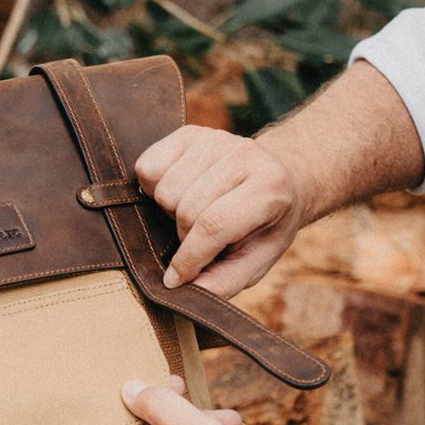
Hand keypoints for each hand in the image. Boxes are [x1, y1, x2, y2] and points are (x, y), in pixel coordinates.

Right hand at [135, 125, 305, 299]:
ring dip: (170, 211)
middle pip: (184, 208)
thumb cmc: (263, 225)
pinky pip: (147, 168)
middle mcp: (245, 154)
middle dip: (184, 235)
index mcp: (270, 187)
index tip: (174, 279)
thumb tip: (186, 291)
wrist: (276, 178)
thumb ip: (225, 280)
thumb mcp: (256, 259)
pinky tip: (179, 192)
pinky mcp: (189, 133)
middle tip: (200, 238)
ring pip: (163, 189)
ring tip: (192, 213)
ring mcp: (215, 139)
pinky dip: (152, 187)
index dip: (188, 258)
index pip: (214, 225)